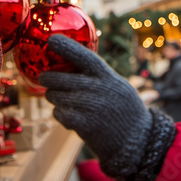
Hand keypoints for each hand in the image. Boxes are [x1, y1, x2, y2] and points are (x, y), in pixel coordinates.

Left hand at [40, 35, 153, 179]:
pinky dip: (60, 114)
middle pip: (59, 78)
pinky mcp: (81, 124)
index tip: (51, 40)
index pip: (83, 56)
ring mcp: (88, 106)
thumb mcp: (118, 85)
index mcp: (106, 75)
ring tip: (66, 102)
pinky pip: (58, 113)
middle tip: (44, 78)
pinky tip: (71, 117)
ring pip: (55, 96)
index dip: (66, 46)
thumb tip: (72, 62)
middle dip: (47, 78)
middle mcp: (96, 88)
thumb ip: (98, 76)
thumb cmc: (125, 110)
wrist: (136, 140)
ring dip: (55, 98)